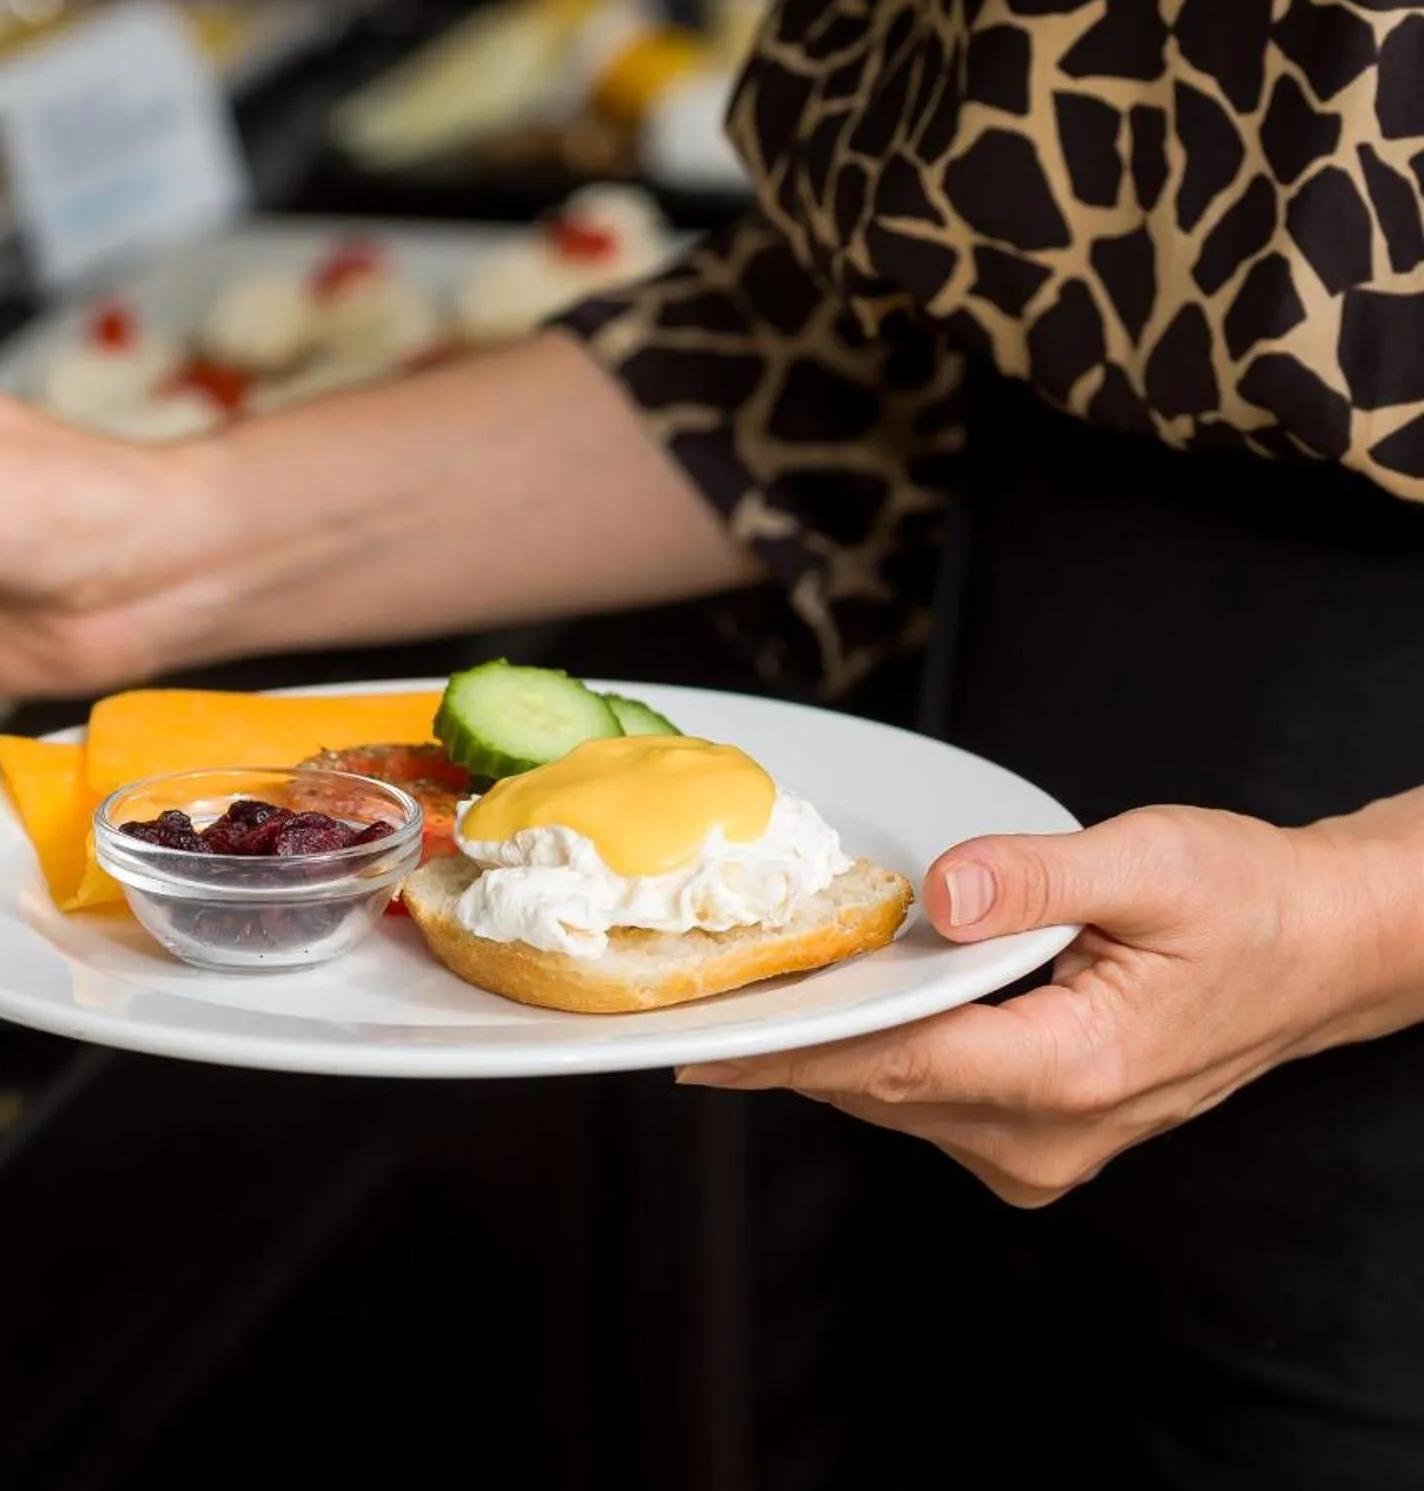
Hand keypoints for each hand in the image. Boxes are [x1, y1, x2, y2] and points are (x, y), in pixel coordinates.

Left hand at [675, 800, 1423, 1205]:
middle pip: (877, 1087)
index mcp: (1071, 1071)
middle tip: (692, 989)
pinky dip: (876, 1054)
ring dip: (828, 1047)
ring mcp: (1038, 1150)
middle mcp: (1046, 1134)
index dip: (791, 1050)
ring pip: (893, 1098)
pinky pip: (923, 1099)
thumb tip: (943, 892)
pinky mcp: (1031, 1139)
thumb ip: (1038, 878)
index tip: (700, 1041)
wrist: (1321, 951)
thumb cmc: (1248, 904)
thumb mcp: (1152, 863)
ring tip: (750, 988)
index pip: (895, 1064)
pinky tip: (840, 1005)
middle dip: (788, 1040)